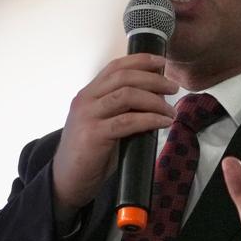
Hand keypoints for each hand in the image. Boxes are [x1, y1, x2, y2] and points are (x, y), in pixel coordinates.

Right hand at [51, 53, 176, 222]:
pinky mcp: (93, 135)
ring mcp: (87, 116)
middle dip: (153, 79)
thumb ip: (121, 110)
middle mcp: (85, 100)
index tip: (162, 62)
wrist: (67, 180)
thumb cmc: (89, 154)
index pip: (115, 67)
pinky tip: (163, 122)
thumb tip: (155, 101)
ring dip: (155, 100)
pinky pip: (128, 121)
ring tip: (170, 110)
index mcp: (88, 94)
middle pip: (123, 77)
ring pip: (127, 95)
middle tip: (173, 88)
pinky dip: (150, 119)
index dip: (140, 60)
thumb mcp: (103, 124)